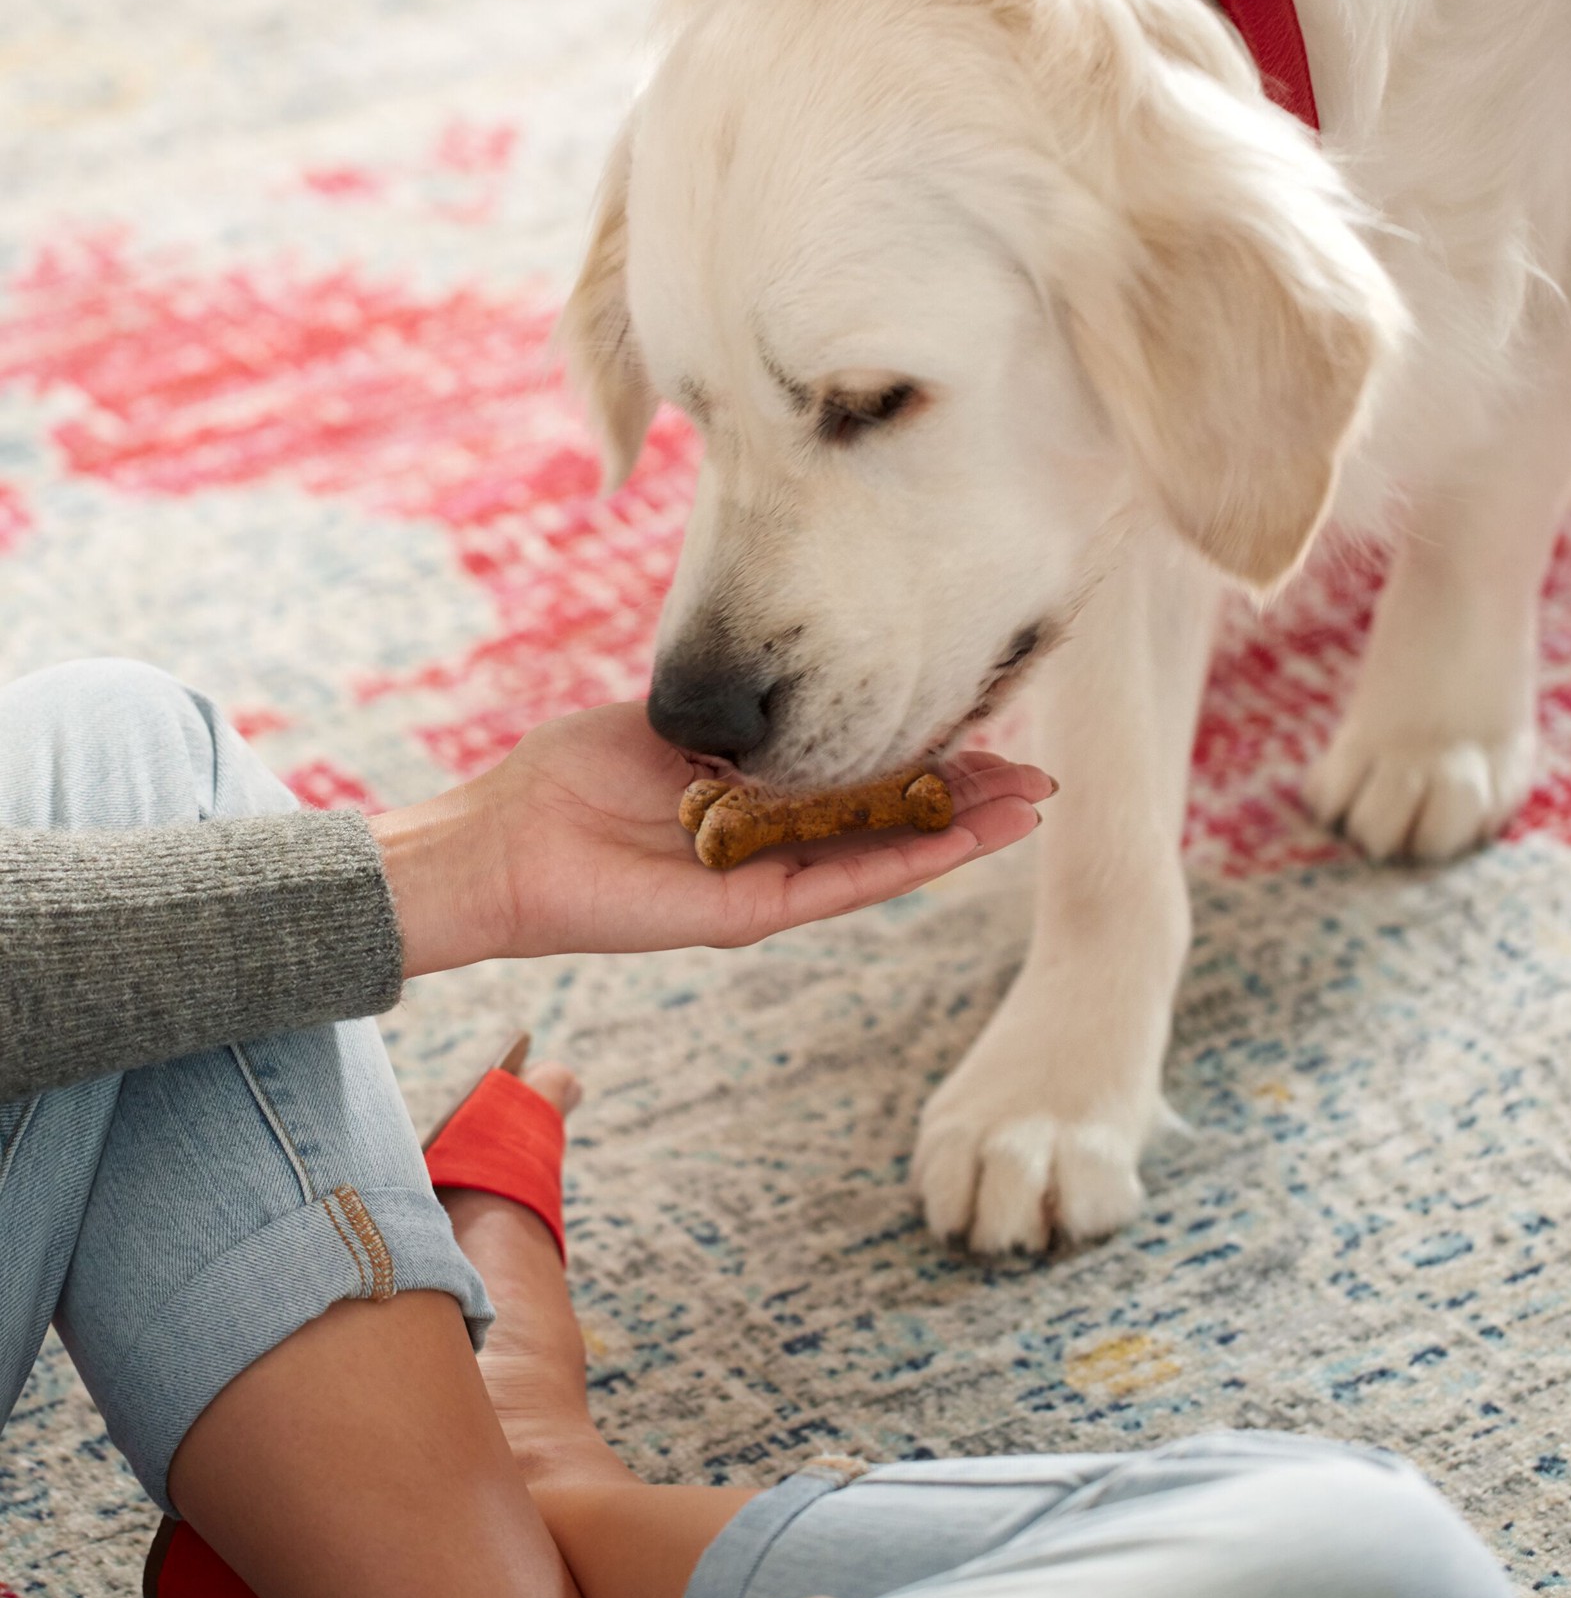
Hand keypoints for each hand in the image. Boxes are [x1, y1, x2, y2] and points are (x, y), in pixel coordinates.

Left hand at [371, 704, 1050, 974]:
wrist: (502, 840)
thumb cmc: (572, 774)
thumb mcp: (674, 725)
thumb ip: (746, 717)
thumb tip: (813, 685)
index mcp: (762, 797)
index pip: (867, 780)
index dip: (932, 759)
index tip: (992, 731)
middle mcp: (777, 844)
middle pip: (894, 823)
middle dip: (968, 799)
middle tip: (1041, 779)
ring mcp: (769, 881)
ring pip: (885, 857)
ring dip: (961, 835)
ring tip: (1031, 809)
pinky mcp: (749, 912)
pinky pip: (842, 883)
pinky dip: (907, 862)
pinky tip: (964, 838)